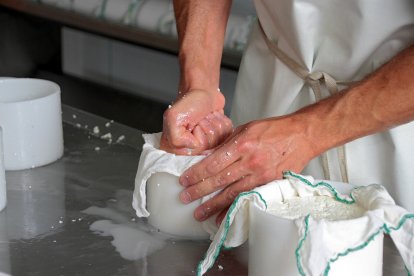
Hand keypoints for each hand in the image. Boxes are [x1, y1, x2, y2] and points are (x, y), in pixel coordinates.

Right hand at [160, 89, 229, 154]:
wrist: (203, 91)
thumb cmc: (189, 102)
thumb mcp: (173, 117)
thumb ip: (176, 138)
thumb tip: (193, 147)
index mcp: (177, 148)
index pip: (195, 152)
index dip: (198, 136)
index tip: (193, 126)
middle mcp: (191, 149)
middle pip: (209, 147)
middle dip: (207, 128)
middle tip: (200, 119)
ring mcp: (207, 146)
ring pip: (220, 140)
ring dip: (215, 123)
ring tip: (206, 116)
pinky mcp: (219, 139)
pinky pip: (228, 135)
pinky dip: (223, 122)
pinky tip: (214, 117)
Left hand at [178, 115, 319, 223]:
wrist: (302, 135)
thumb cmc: (274, 129)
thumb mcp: (246, 129)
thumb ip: (227, 144)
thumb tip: (207, 157)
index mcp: (242, 144)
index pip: (213, 163)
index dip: (196, 174)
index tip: (185, 180)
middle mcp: (250, 161)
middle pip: (219, 180)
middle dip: (199, 191)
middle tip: (185, 198)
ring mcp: (261, 175)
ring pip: (232, 193)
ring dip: (213, 205)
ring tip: (199, 213)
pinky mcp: (270, 185)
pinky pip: (248, 199)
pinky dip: (234, 209)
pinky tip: (223, 217)